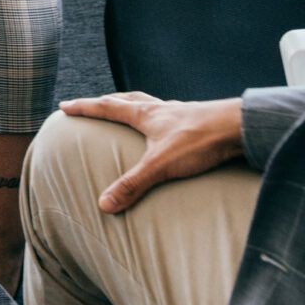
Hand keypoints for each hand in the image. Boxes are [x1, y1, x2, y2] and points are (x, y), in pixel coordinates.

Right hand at [57, 93, 244, 213]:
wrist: (239, 127)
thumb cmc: (200, 141)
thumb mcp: (161, 165)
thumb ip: (133, 184)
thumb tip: (104, 204)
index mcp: (146, 115)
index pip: (108, 108)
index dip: (85, 108)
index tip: (65, 106)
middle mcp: (161, 109)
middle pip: (127, 100)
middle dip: (106, 102)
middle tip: (92, 104)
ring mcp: (180, 113)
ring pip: (150, 105)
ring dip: (133, 106)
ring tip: (127, 111)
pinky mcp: (197, 121)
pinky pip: (170, 116)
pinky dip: (159, 118)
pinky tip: (165, 128)